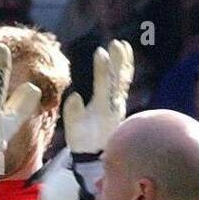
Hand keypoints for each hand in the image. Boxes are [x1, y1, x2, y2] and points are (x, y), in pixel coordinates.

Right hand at [62, 40, 133, 156]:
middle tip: (116, 43)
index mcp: (102, 107)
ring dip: (124, 62)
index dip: (103, 68)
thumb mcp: (73, 130)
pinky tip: (124, 62)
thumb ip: (73, 113)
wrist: (95, 156)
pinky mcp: (119, 103)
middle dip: (117, 61)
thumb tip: (75, 96)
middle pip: (118, 78)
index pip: (104, 83)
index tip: (100, 51)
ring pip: (124, 79)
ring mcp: (118, 103)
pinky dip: (125, 70)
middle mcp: (114, 103)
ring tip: (122, 45)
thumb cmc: (82, 142)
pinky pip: (124, 83)